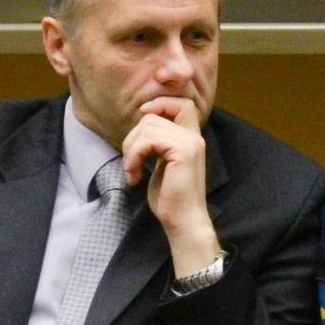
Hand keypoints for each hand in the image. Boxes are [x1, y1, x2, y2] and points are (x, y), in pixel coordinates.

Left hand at [121, 96, 221, 276]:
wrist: (183, 221)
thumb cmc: (171, 198)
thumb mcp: (163, 164)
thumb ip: (158, 143)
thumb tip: (141, 125)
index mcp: (191, 139)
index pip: (183, 103)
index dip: (161, 104)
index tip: (143, 119)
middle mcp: (194, 137)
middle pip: (155, 115)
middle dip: (133, 136)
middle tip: (130, 161)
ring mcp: (190, 143)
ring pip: (148, 125)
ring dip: (131, 148)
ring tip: (131, 170)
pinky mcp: (182, 152)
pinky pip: (149, 140)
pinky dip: (134, 156)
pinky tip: (134, 175)